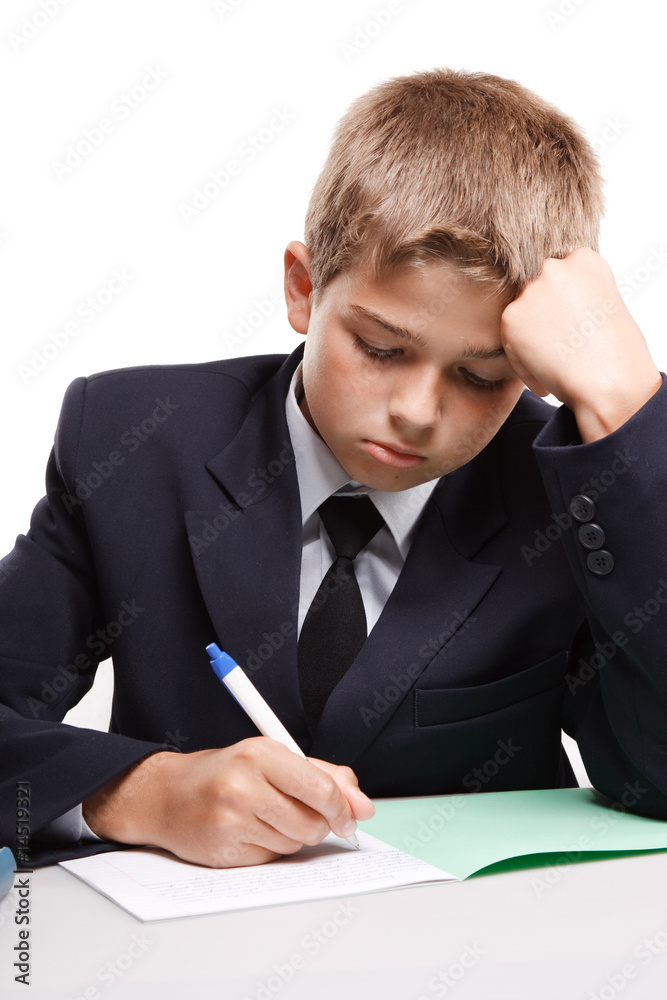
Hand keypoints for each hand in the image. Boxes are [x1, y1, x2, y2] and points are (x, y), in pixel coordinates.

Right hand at [82, 738, 374, 867]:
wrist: (166, 795)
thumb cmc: (225, 772)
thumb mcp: (272, 758)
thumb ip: (323, 774)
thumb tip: (363, 805)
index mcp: (260, 753)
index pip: (320, 788)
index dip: (343, 808)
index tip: (350, 816)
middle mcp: (243, 785)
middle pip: (312, 823)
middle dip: (319, 825)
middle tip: (305, 815)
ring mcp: (231, 820)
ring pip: (295, 843)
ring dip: (293, 836)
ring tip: (267, 816)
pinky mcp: (224, 850)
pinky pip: (272, 858)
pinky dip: (271, 848)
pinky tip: (250, 831)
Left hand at [500, 248, 661, 442]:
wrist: (610, 382)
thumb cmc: (617, 354)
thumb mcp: (604, 306)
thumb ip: (575, 294)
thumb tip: (549, 303)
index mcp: (583, 259)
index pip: (560, 275)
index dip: (565, 305)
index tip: (575, 326)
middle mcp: (554, 267)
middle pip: (537, 290)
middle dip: (545, 314)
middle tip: (563, 344)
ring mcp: (530, 291)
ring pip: (521, 314)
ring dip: (532, 336)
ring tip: (559, 360)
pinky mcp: (510, 317)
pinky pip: (510, 340)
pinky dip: (523, 362)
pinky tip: (547, 373)